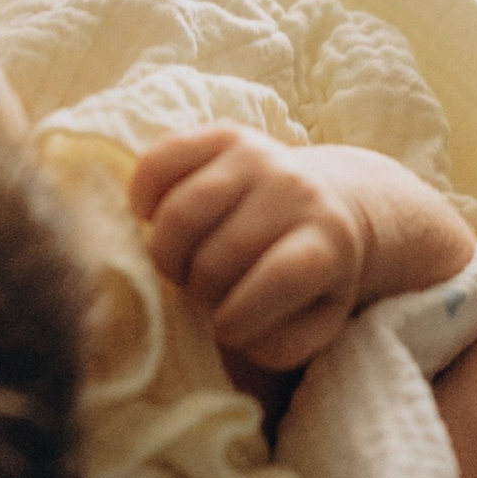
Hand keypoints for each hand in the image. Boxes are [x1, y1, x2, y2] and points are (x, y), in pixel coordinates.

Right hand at [128, 129, 476, 369]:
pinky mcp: (226, 134)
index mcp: (328, 244)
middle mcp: (296, 192)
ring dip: (168, 251)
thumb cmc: (310, 278)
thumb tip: (227, 331)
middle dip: (198, 288)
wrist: (332, 206)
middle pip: (220, 252)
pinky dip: (145, 192)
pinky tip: (150, 216)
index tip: (224, 329)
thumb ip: (280, 343)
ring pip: (183, 209)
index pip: (280, 278)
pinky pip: (164, 157)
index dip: (241, 315)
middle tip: (200, 295)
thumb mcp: (314, 321)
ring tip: (180, 264)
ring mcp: (260, 157)